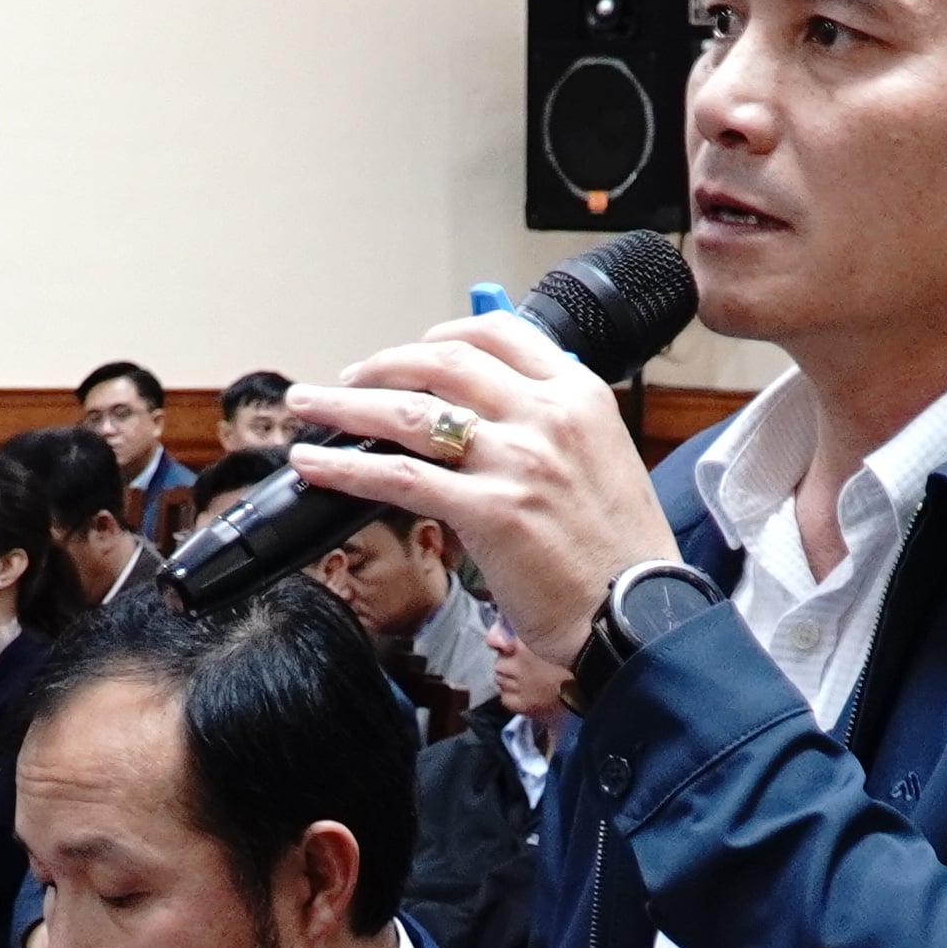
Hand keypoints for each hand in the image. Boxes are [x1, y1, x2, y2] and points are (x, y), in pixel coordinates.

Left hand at [286, 314, 678, 666]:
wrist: (639, 612)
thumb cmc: (619, 551)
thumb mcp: (602, 458)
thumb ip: (549, 425)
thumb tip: (484, 418)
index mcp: (578, 395)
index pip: (497, 335)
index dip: (440, 338)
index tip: (410, 352)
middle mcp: (547, 416)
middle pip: (442, 363)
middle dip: (381, 364)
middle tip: (346, 378)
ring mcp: (517, 461)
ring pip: (409, 413)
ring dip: (346, 405)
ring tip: (307, 406)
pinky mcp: (489, 510)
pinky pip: (399, 477)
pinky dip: (346, 467)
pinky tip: (315, 465)